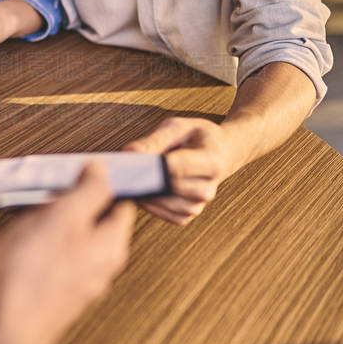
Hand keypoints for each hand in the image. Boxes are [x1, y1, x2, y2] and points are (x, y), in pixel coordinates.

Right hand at [0, 162, 135, 343]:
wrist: (0, 332)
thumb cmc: (32, 280)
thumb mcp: (64, 219)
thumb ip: (88, 191)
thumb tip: (101, 172)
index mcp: (108, 248)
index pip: (119, 205)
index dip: (103, 182)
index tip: (81, 168)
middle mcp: (91, 266)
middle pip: (82, 220)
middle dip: (57, 199)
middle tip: (37, 184)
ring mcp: (63, 279)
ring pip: (48, 236)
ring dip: (23, 216)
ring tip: (1, 200)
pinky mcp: (36, 289)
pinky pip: (23, 253)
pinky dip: (4, 237)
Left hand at [123, 117, 241, 224]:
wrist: (220, 152)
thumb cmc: (195, 137)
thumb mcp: (177, 127)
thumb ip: (153, 140)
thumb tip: (129, 154)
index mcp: (211, 160)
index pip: (177, 166)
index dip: (151, 165)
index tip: (129, 160)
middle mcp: (209, 187)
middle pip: (171, 188)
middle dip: (144, 181)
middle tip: (122, 174)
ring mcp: (199, 203)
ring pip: (168, 206)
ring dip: (146, 196)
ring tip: (127, 183)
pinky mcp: (189, 214)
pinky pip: (167, 216)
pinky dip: (151, 207)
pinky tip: (139, 194)